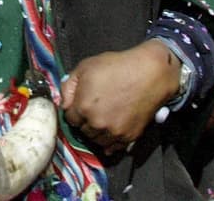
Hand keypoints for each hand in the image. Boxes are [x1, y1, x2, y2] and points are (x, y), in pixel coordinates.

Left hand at [60, 40, 180, 154]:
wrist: (148, 74)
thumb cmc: (116, 67)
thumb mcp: (85, 67)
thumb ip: (68, 86)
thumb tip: (64, 103)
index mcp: (83, 107)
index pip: (70, 119)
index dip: (74, 110)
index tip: (81, 105)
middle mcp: (97, 123)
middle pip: (83, 131)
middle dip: (86, 121)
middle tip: (94, 109)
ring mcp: (114, 132)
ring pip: (97, 140)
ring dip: (97, 132)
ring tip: (103, 119)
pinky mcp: (129, 137)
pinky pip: (114, 147)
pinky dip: (110, 142)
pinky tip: (110, 132)